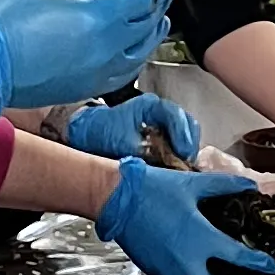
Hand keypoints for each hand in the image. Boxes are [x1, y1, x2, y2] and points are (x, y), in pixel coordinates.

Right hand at [0, 0, 176, 118]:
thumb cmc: (5, 25)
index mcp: (99, 20)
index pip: (141, 3)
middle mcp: (106, 50)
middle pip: (147, 30)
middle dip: (158, 11)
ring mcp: (97, 74)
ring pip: (140, 57)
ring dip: (151, 39)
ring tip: (157, 26)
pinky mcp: (85, 90)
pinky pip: (122, 76)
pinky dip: (133, 62)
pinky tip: (132, 57)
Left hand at [63, 92, 199, 164]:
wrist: (85, 137)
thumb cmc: (100, 133)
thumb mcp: (121, 143)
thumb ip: (145, 152)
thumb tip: (166, 163)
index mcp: (151, 106)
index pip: (176, 116)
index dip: (184, 135)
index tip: (184, 153)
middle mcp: (159, 114)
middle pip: (187, 125)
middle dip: (188, 145)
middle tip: (187, 163)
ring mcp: (161, 126)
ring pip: (184, 136)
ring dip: (184, 153)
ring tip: (182, 167)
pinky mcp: (161, 139)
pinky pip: (176, 147)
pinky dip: (178, 157)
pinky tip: (175, 167)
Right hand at [95, 155, 274, 274]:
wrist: (116, 199)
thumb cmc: (154, 189)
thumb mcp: (193, 184)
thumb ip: (225, 185)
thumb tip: (249, 185)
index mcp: (201, 239)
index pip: (239, 258)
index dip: (260, 264)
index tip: (272, 268)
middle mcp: (186, 261)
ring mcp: (168, 270)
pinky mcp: (155, 271)